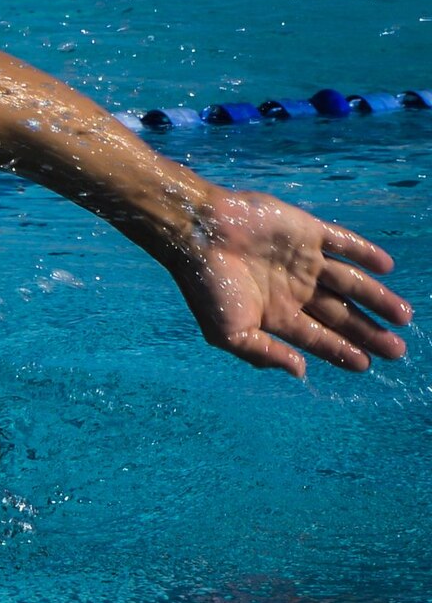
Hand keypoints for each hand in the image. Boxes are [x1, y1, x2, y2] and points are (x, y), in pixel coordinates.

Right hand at [167, 189, 411, 376]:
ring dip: (377, 298)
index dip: (342, 351)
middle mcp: (294, 289)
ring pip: (350, 283)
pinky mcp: (307, 232)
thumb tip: (301, 371)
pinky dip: (365, 253)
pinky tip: (387, 267)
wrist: (198, 234)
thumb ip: (263, 354)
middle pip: (340, 314)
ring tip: (404, 316)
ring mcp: (303, 261)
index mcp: (275, 315)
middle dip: (368, 332)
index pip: (317, 337)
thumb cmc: (206, 287)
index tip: (368, 364)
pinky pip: (343, 243)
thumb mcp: (228, 334)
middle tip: (398, 349)